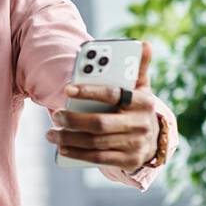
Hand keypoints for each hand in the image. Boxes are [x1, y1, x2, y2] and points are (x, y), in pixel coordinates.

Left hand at [46, 40, 159, 171]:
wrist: (153, 140)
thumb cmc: (137, 107)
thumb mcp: (141, 88)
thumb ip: (138, 67)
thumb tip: (144, 44)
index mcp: (142, 101)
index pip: (112, 94)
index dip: (88, 91)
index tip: (67, 88)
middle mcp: (140, 123)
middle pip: (100, 123)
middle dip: (74, 120)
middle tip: (55, 115)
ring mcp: (135, 144)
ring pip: (96, 142)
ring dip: (70, 139)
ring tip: (51, 133)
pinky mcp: (129, 161)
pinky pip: (99, 158)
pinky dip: (78, 154)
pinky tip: (62, 148)